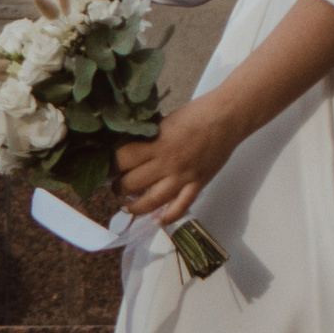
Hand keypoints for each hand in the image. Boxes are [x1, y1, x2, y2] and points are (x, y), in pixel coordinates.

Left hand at [114, 100, 238, 229]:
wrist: (227, 118)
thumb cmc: (196, 114)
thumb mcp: (165, 122)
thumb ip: (150, 138)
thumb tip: (131, 149)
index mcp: (155, 143)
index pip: (122, 159)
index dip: (110, 166)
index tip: (106, 168)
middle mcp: (166, 163)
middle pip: (132, 183)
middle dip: (118, 187)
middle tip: (116, 187)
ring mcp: (182, 176)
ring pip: (152, 200)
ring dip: (136, 207)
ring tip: (128, 206)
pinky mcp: (197, 184)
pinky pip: (180, 206)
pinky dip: (169, 216)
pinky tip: (159, 219)